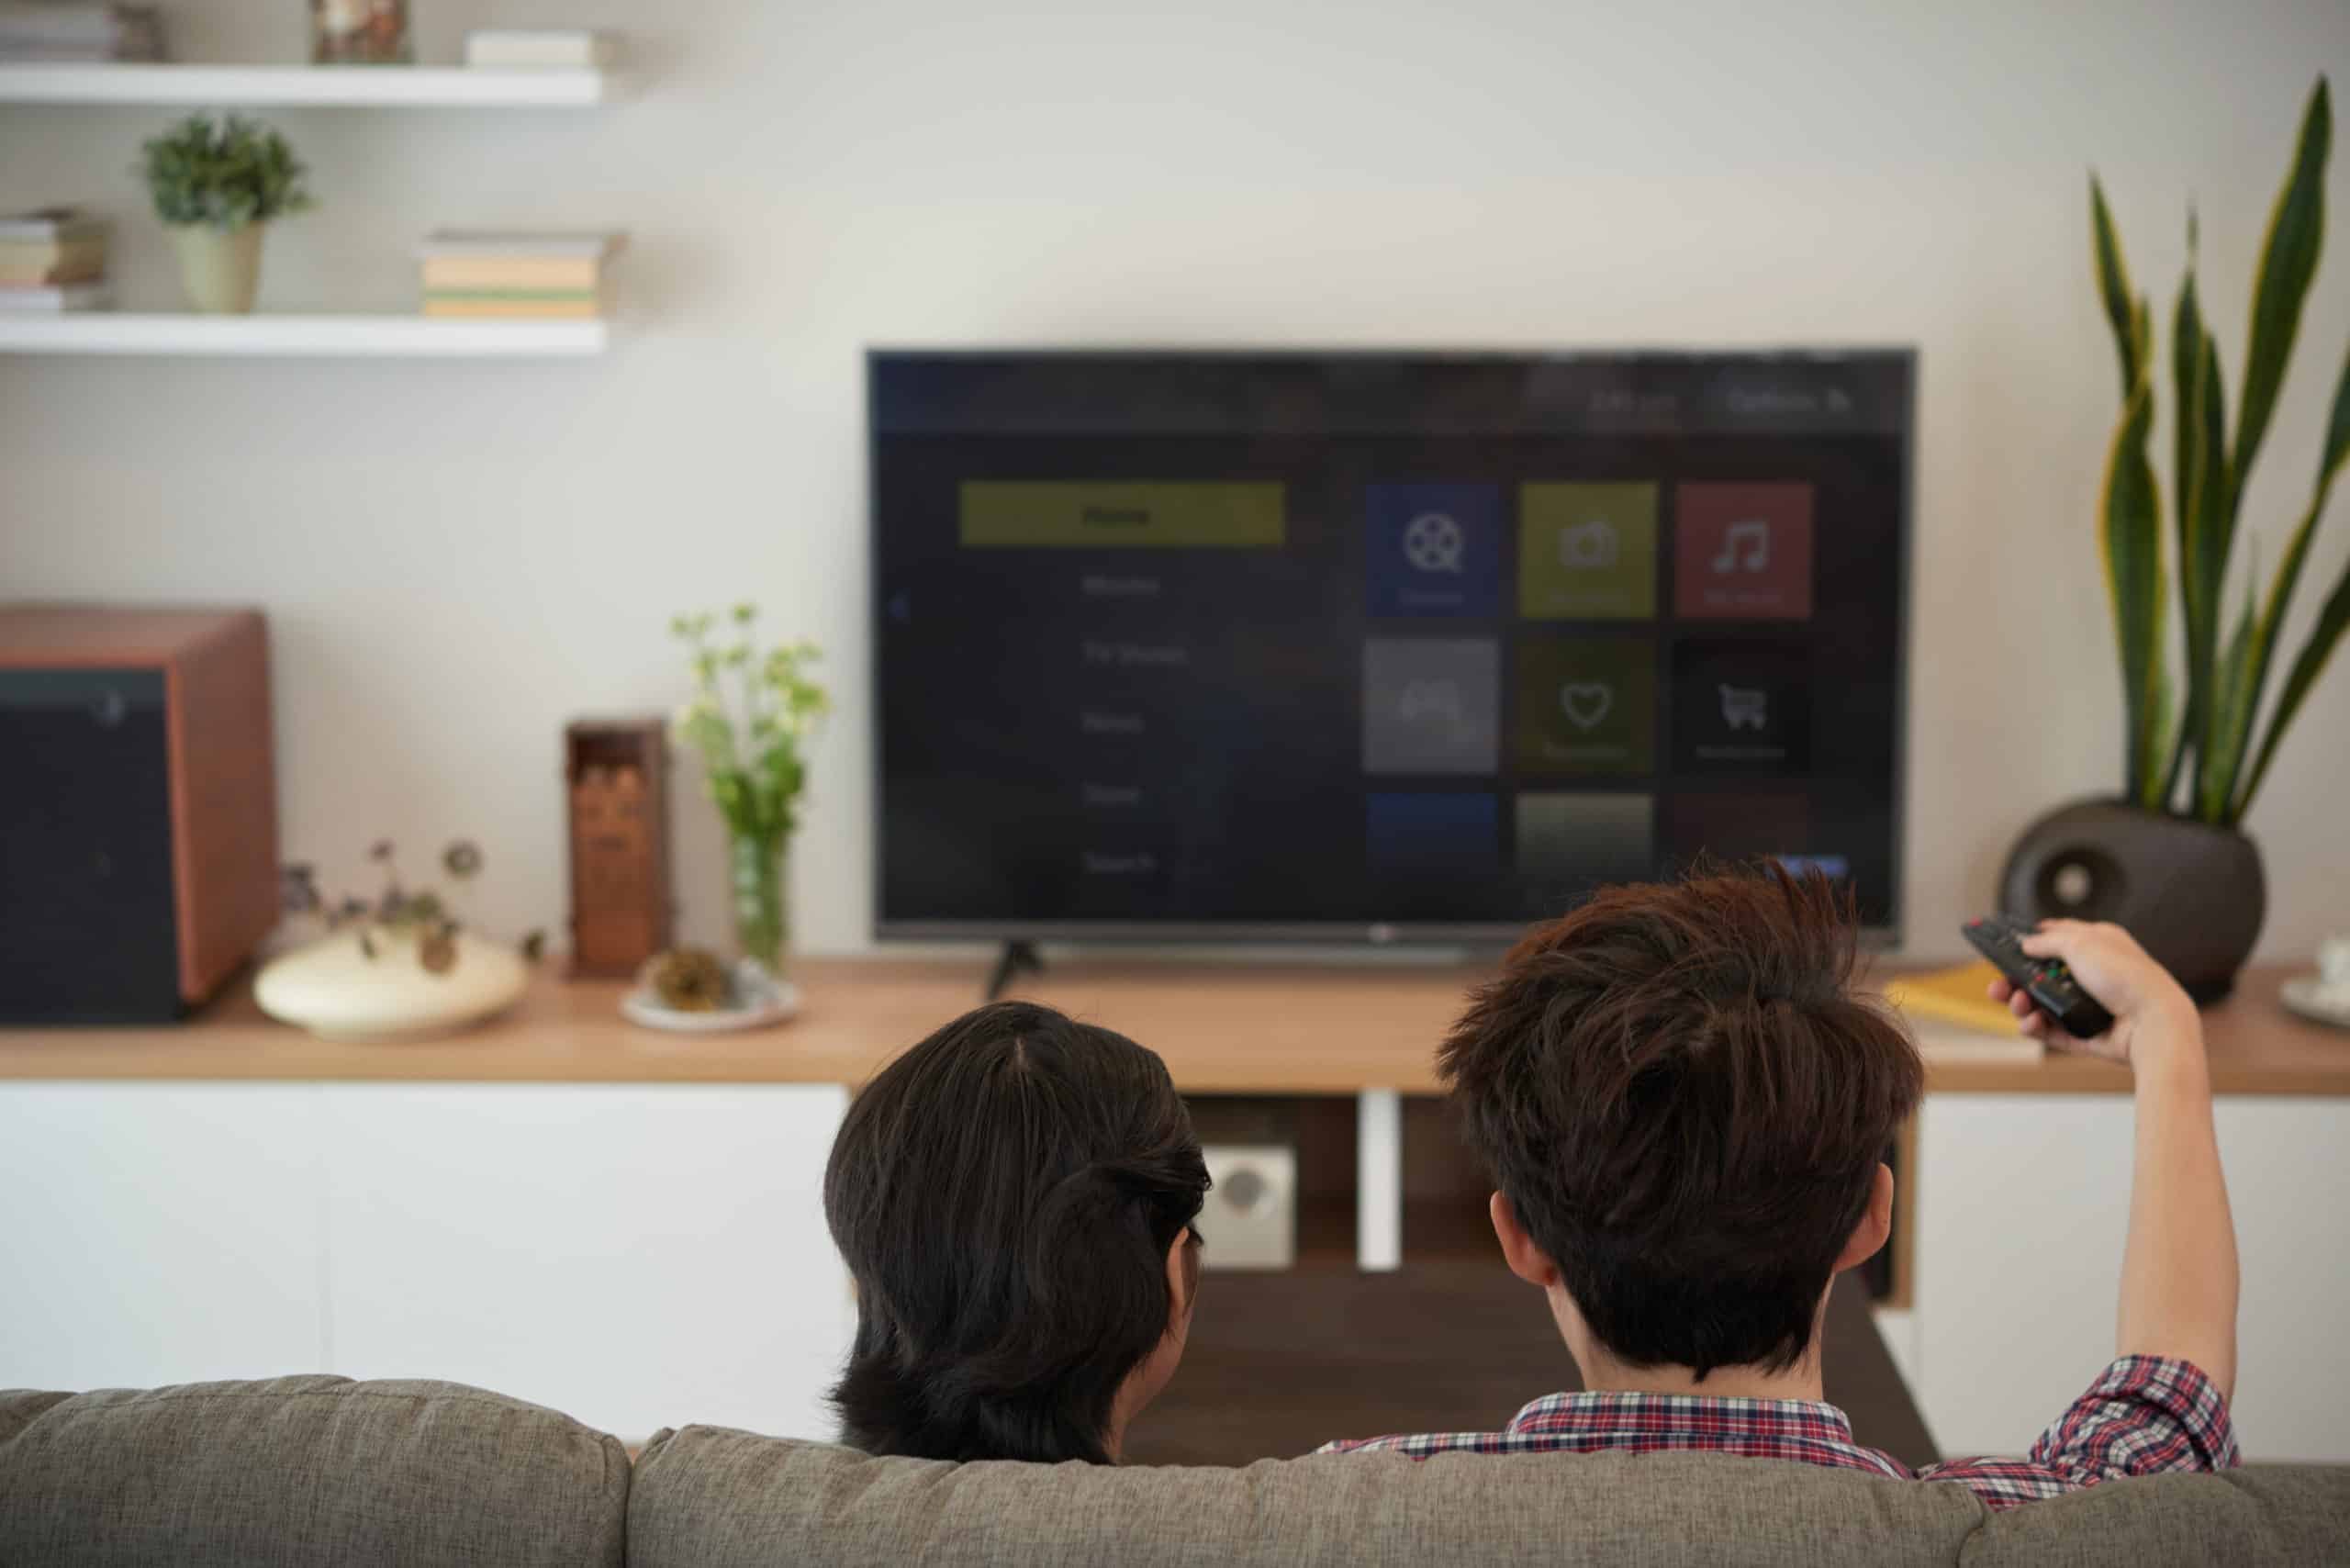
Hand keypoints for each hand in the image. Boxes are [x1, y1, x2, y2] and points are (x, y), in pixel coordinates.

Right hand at [1986, 919, 2199, 1069]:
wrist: (2151, 1021)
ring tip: (2018, 1005)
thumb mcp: (2082, 943)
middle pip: (2041, 976)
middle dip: (2014, 981)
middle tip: (1997, 986)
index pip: (2059, 938)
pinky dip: (2035, 1027)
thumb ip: (2048, 941)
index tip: (2006, 945)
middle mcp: (2091, 975)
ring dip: (2021, 1004)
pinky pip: (2050, 1031)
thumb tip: (2026, 942)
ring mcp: (2086, 1006)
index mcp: (2097, 946)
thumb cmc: (2124, 976)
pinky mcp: (2082, 1034)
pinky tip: (2031, 1022)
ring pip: (2041, 1004)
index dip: (2032, 940)